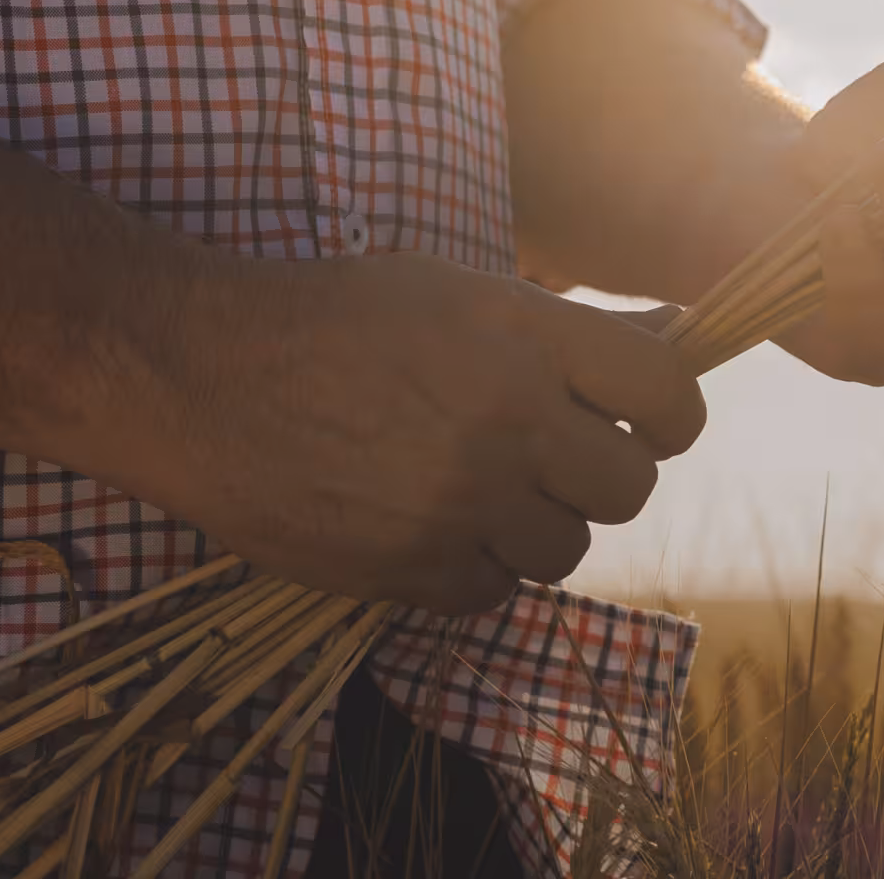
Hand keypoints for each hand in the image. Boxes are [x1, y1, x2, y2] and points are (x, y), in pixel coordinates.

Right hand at [110, 253, 705, 612]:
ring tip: (478, 488)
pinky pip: (494, 591)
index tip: (647, 423)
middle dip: (602, 476)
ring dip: (538, 526)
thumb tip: (683, 332)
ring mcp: (459, 501)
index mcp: (526, 335)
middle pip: (629, 488)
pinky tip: (431, 524)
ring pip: (567, 549)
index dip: (672, 416)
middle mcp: (507, 420)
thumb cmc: (336, 320)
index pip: (669, 396)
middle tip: (554, 459)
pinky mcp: (410, 568)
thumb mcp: (462, 292)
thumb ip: (574, 328)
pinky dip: (475, 567)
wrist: (200, 376)